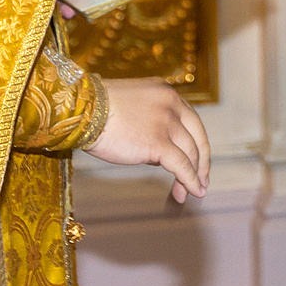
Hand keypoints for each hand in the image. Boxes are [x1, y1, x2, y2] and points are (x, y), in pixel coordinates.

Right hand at [88, 79, 211, 203]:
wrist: (83, 110)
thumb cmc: (97, 111)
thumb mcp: (132, 107)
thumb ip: (151, 123)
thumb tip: (160, 155)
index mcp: (166, 93)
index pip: (190, 120)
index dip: (195, 142)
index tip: (196, 158)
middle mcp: (171, 104)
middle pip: (197, 136)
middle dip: (201, 161)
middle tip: (202, 179)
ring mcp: (167, 122)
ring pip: (190, 153)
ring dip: (195, 176)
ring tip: (194, 192)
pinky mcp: (159, 142)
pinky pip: (181, 166)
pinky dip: (190, 181)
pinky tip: (192, 192)